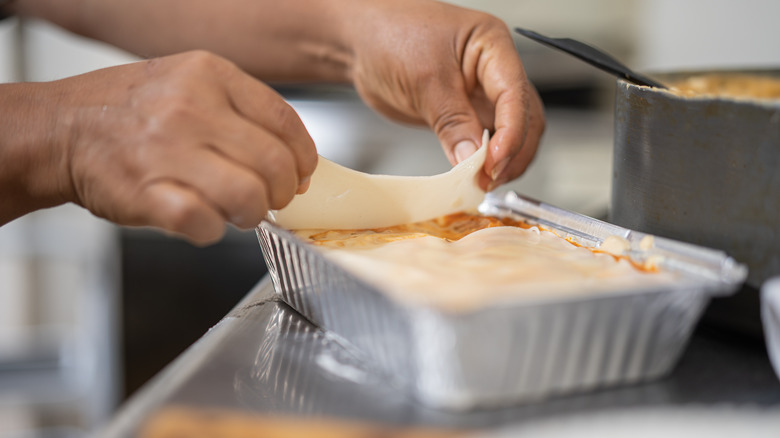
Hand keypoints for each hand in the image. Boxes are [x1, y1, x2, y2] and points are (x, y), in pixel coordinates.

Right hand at [3, 51, 315, 243]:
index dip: (303, 158)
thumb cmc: (133, 112)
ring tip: (239, 211)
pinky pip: (206, 224)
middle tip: (271, 199)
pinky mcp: (148, 193)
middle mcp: (190, 108)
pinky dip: (213, 231)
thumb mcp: (190, 84)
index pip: (285, 122)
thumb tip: (295, 161)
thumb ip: (243, 113)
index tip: (301, 173)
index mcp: (210, 75)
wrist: (62, 129)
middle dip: (283, 192)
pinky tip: (203, 220)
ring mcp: (167, 150)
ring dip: (253, 214)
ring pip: (249, 196)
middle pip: (275, 164)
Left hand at [345, 0, 544, 189]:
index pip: (515, 95)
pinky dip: (483, 160)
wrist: (359, 43)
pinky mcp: (465, 112)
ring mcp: (480, 92)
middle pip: (525, 116)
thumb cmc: (389, 36)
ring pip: (511, 132)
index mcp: (492, 45)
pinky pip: (485, 140)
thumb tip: (472, 159)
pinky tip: (473, 175)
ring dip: (503, 160)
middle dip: (512, 151)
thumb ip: (452, 121)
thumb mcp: (424, 80)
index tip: (493, 162)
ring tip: (482, 181)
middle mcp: (493, 69)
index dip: (510, 133)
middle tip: (489, 179)